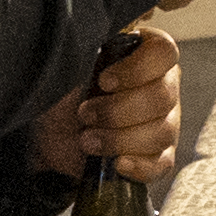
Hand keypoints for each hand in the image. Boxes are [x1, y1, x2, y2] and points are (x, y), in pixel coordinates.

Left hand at [26, 26, 184, 184]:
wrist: (50, 134)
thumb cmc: (64, 93)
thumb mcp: (73, 67)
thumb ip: (92, 54)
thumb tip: (103, 49)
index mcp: (145, 55)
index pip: (164, 52)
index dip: (137, 68)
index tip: (104, 82)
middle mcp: (163, 86)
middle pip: (163, 96)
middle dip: (118, 110)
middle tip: (85, 114)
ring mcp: (165, 122)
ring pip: (162, 131)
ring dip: (119, 139)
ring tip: (87, 140)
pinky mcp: (158, 156)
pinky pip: (162, 164)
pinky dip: (140, 166)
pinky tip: (118, 164)